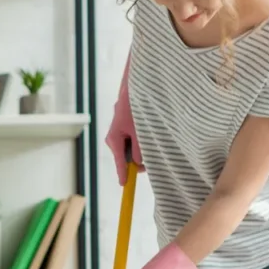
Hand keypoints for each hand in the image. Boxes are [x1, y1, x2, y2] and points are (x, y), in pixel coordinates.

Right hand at [105, 54, 144, 185]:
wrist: (137, 83)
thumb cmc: (137, 105)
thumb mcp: (141, 130)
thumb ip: (141, 149)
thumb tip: (141, 163)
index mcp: (115, 138)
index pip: (120, 161)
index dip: (123, 175)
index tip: (124, 185)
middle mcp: (115, 135)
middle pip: (126, 156)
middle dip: (138, 159)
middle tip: (154, 157)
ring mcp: (120, 129)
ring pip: (131, 147)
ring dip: (142, 146)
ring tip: (154, 135)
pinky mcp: (126, 124)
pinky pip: (133, 138)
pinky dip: (142, 138)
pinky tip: (150, 130)